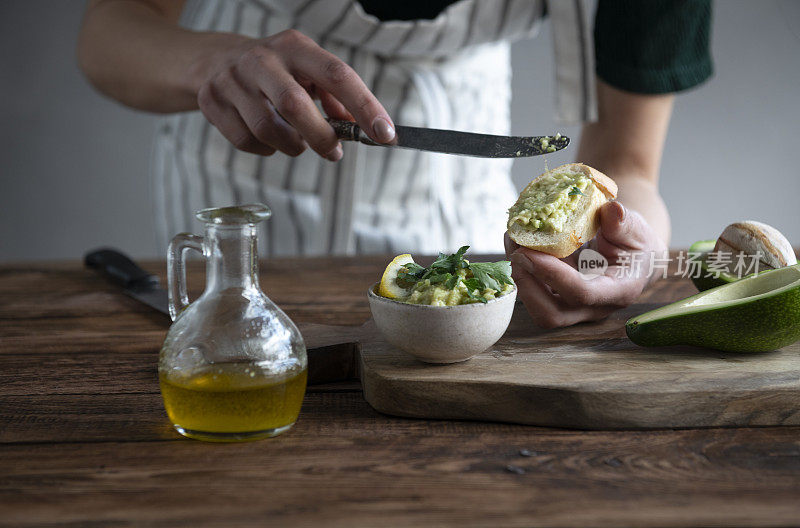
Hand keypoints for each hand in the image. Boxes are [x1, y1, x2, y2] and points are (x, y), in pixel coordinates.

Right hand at [195, 29, 394, 159]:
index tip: (384, 134)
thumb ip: (335, 97)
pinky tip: (270, 140)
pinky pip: (246, 141)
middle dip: (321, 137)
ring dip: (292, 146)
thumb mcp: (308, 72)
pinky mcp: (212, 101)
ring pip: (268, 130)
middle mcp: (262, 59)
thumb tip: (356, 126)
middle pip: (295, 105)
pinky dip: (266, 150)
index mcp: (295, 47)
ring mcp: (232, 80)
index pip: (337, 75)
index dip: (364, 106)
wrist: (215, 61)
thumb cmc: (276, 71)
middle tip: (334, 152)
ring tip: (298, 143)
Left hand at [505, 201, 667, 327]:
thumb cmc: (634, 242)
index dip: (553, 275)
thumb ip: (624, 223)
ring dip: (518, 275)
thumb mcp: (636, 229)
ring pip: (536, 306)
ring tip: (512, 239)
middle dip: (526, 286)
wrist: (631, 254)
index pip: (582, 294)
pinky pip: (533, 291)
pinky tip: (515, 241)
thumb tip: (612, 211)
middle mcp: (592, 308)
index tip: (529, 252)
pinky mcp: (556, 297)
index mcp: (617, 292)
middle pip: (551, 314)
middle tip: (516, 252)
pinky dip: (520, 269)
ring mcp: (572, 307)